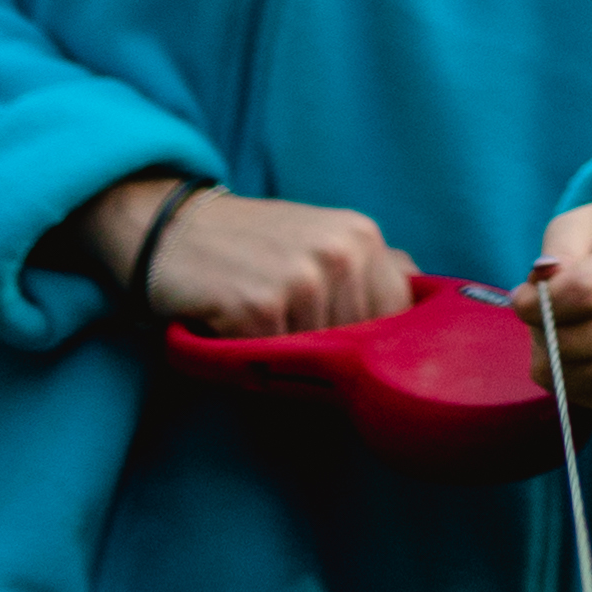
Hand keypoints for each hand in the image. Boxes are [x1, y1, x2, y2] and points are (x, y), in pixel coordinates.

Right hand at [55, 172, 411, 339]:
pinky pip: (273, 363)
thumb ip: (370, 265)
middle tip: (285, 336)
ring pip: (318, 360)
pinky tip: (233, 329)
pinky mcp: (261, 309)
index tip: (344, 347)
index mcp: (362, 237)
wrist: (169, 227)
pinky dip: (252, 359)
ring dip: (289, 361)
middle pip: (361, 345)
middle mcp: (342, 253)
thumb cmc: (247, 244)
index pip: (398, 316)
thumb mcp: (319, 238)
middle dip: (328, 356)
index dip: (372, 341)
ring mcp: (303, 280)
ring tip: (260, 329)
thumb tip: (422, 292)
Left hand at [527, 199, 591, 413]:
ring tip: (560, 324)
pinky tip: (575, 346)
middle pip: (572, 342)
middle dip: (539, 327)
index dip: (540, 300)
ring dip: (548, 352)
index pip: (585, 296)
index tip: (522, 294)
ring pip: (567, 375)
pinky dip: (562, 372)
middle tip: (540, 308)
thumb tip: (541, 284)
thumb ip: (557, 247)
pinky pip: (576, 395)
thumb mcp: (584, 222)